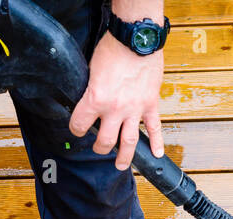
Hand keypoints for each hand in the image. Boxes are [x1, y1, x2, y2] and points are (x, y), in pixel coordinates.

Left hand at [68, 32, 164, 168]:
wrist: (136, 39)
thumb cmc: (112, 49)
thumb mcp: (91, 70)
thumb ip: (91, 90)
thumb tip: (89, 99)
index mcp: (95, 99)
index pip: (79, 124)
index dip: (75, 129)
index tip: (77, 129)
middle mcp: (115, 109)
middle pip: (106, 141)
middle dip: (99, 148)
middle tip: (99, 148)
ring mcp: (135, 110)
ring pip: (129, 142)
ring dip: (124, 157)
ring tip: (121, 165)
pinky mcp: (150, 105)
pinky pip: (155, 129)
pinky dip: (157, 143)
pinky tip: (157, 154)